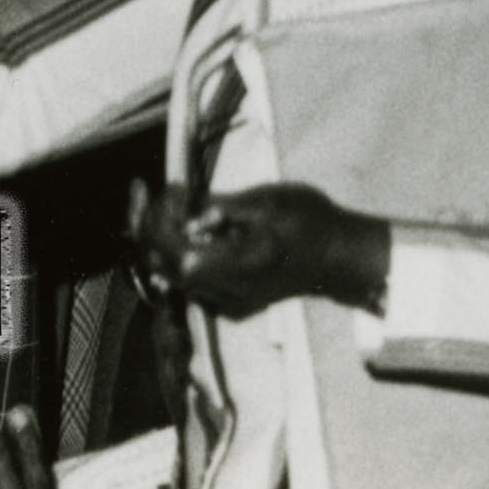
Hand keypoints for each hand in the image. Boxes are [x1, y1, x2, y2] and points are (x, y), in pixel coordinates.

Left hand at [138, 179, 390, 321]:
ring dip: (163, 239)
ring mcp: (225, 300)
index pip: (170, 250)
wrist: (337, 257)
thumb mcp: (264, 202)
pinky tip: (187, 227)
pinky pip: (190, 280)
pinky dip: (180, 253)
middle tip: (150, 192)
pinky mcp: (231, 301)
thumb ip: (219, 209)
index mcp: (230, 266)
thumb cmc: (308, 223)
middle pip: (163, 265)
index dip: (154, 219)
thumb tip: (183, 207)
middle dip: (150, 226)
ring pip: (173, 274)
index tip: (158, 187)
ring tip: (169, 204)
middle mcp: (222, 292)